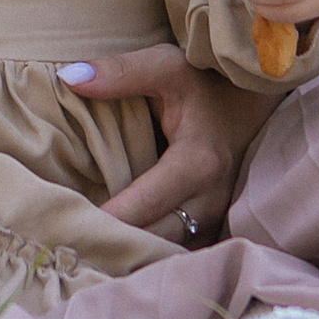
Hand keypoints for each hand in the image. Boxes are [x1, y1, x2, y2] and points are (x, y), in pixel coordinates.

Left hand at [66, 45, 276, 235]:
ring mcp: (216, 219)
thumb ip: (121, 73)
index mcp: (198, 163)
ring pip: (165, 252)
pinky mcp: (215, 227)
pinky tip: (118, 248)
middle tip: (65, 240)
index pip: (142, 206)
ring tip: (86, 249)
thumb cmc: (206, 82)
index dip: (103, 220)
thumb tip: (69, 78)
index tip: (64, 224)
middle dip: (112, 243)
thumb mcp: (167, 66)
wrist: (253, 100)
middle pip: (153, 239)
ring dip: (130, 252)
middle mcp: (210, 200)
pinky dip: (149, 253)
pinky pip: (178, 252)